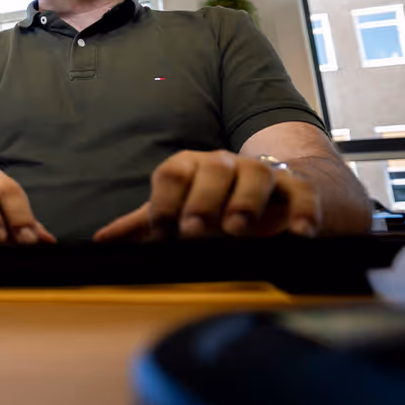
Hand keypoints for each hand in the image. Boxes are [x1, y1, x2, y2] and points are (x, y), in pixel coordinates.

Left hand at [93, 150, 319, 241]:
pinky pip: (301, 192)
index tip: (163, 231)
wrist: (272, 198)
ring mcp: (262, 173)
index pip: (172, 173)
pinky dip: (302, 212)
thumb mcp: (179, 214)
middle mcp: (225, 164)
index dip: (165, 201)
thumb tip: (101, 240)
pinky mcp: (296, 187)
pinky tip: (298, 234)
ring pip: (257, 173)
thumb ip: (144, 226)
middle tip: (194, 231)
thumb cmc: (215, 207)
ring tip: (237, 229)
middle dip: (201, 199)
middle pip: (213, 168)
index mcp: (191, 167)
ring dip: (245, 201)